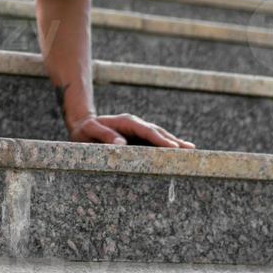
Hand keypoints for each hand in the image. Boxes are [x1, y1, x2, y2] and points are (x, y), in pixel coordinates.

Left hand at [67, 111, 194, 148]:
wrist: (82, 125)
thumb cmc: (84, 130)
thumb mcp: (88, 130)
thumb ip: (103, 135)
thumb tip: (121, 144)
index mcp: (125, 122)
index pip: (146, 131)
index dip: (160, 140)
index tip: (173, 148)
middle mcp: (135, 124)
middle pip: (157, 132)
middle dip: (173, 141)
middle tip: (189, 151)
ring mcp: (138, 130)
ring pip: (159, 136)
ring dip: (174, 142)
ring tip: (190, 150)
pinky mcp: (138, 137)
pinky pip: (155, 141)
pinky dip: (168, 145)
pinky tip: (180, 150)